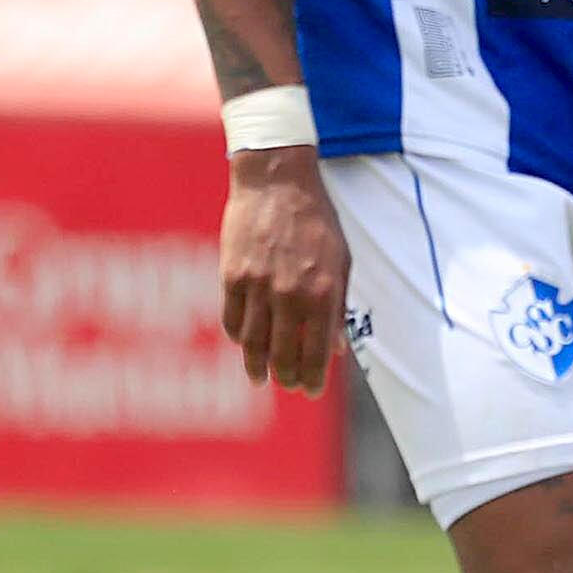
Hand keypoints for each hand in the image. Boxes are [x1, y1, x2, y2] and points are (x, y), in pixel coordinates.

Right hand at [218, 147, 351, 395]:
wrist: (277, 182)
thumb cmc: (316, 221)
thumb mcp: (341, 261)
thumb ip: (337, 307)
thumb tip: (338, 348)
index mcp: (322, 292)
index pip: (317, 352)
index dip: (314, 378)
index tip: (311, 391)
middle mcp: (289, 294)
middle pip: (282, 355)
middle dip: (287, 377)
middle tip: (289, 385)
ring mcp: (257, 287)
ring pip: (253, 344)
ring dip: (257, 367)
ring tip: (261, 377)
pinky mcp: (232, 277)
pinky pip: (232, 320)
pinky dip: (238, 337)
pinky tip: (244, 344)